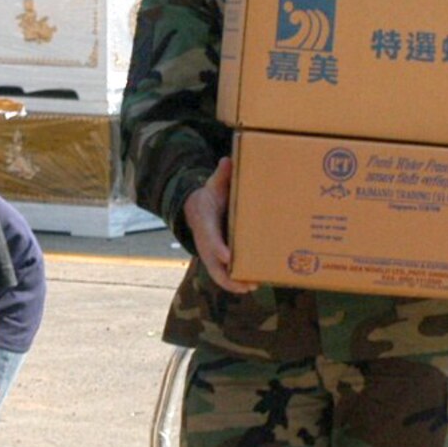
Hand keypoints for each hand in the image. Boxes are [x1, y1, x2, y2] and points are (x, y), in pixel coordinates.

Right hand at [181, 157, 254, 293]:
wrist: (194, 210)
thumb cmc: (209, 197)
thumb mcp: (213, 184)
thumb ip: (222, 175)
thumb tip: (228, 160)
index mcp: (204, 222)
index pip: (209, 238)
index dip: (218, 248)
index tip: (228, 257)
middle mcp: (205, 241)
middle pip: (212, 263)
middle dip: (228, 275)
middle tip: (247, 282)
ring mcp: (209, 252)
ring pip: (218, 273)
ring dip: (233, 283)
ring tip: (252, 286)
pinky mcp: (215, 258)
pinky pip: (222, 273)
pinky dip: (234, 281)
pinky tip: (251, 284)